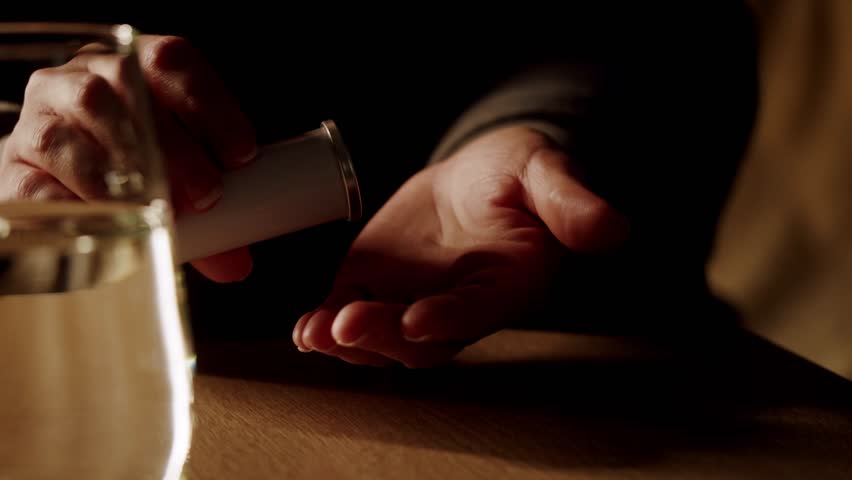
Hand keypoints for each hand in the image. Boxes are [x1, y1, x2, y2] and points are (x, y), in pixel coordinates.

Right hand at [0, 35, 255, 281]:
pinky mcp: (14, 169)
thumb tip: (235, 264)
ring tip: (158, 215)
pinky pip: (35, 188)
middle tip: (205, 196)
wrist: (57, 180)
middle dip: (172, 147)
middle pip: (122, 90)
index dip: (209, 105)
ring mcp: (39, 120)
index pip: (171, 61)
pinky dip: (76, 211)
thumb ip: (213, 212)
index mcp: (133, 67)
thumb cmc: (133, 171)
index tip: (241, 155)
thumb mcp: (179, 175)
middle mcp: (79, 80)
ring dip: (119, 179)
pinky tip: (109, 228)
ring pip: (67, 132)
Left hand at [293, 126, 629, 366]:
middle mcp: (459, 305)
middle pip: (422, 338)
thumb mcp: (547, 173)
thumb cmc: (520, 174)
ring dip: (347, 341)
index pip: (478, 310)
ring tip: (313, 333)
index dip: (450, 318)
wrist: (480, 176)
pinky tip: (303, 328)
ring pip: (382, 337)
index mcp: (506, 282)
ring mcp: (415, 300)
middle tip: (345, 325)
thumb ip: (571, 202)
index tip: (418, 318)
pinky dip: (325, 325)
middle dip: (383, 336)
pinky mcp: (379, 287)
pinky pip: (350, 314)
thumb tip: (614, 228)